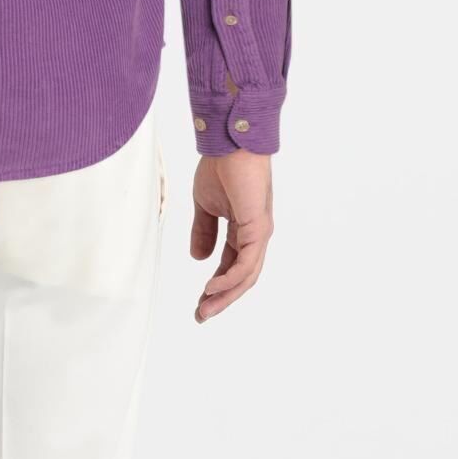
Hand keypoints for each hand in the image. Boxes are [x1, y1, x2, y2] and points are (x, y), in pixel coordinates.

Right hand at [190, 151, 273, 322]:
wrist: (229, 142)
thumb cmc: (221, 167)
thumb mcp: (205, 206)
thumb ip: (203, 232)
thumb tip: (198, 258)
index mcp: (243, 230)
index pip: (231, 267)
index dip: (215, 287)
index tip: (198, 304)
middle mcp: (255, 235)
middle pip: (242, 278)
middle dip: (221, 299)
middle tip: (201, 316)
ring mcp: (259, 232)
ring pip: (246, 276)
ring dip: (225, 295)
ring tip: (205, 309)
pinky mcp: (258, 227)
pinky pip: (245, 262)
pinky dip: (230, 278)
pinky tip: (211, 287)